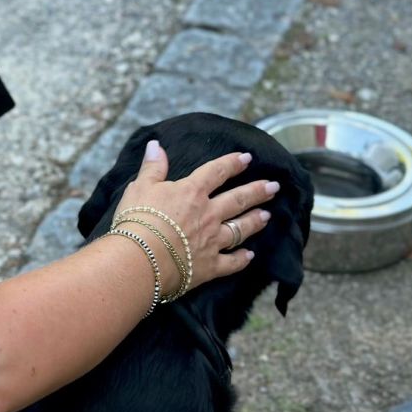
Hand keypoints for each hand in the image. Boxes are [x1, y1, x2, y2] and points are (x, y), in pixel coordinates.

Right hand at [115, 139, 276, 291]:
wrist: (141, 259)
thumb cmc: (137, 220)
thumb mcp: (140, 187)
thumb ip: (152, 167)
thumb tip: (155, 145)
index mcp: (192, 192)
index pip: (216, 172)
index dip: (232, 163)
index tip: (247, 158)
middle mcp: (209, 214)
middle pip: (238, 199)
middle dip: (257, 191)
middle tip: (274, 186)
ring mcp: (212, 241)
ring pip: (240, 229)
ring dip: (254, 221)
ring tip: (267, 215)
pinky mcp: (210, 266)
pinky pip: (232, 262)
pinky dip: (242, 259)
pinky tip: (250, 256)